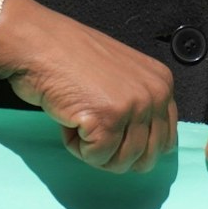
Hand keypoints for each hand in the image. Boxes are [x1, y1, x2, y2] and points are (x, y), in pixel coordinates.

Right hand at [0, 0, 178, 172]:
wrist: (42, 45)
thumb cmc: (74, 61)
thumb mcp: (124, 79)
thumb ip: (141, 107)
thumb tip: (145, 149)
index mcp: (163, 84)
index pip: (166, 140)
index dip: (136, 148)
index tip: (113, 136)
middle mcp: (157, 94)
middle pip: (146, 157)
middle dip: (115, 154)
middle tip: (93, 130)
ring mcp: (135, 106)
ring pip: (121, 162)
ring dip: (93, 149)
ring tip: (81, 117)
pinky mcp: (109, 119)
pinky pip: (96, 157)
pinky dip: (75, 145)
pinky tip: (70, 118)